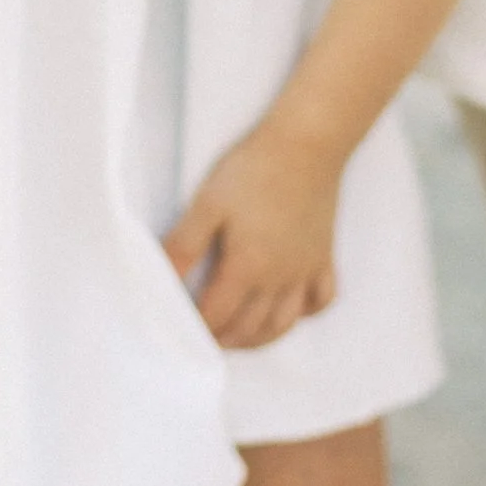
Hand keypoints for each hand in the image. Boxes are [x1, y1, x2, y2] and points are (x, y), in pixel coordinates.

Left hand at [164, 119, 343, 349]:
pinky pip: (323, 299)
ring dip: (261, 339)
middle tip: (206, 341)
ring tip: (241, 338)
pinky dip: (308, 313)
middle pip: (251, 328)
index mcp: (248, 268)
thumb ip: (183, 247)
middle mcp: (280, 279)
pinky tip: (293, 310)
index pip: (217, 315)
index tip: (181, 331)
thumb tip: (160, 281)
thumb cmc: (253, 169)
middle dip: (225, 340)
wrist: (307, 144)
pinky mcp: (325, 255)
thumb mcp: (208, 204)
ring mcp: (306, 270)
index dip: (197, 328)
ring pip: (286, 323)